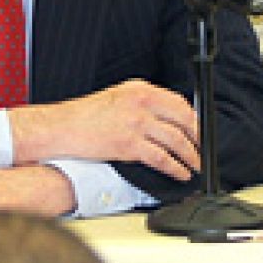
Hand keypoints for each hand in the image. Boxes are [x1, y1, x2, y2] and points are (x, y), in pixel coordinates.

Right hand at [9, 79, 199, 180]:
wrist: (60, 128)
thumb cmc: (85, 116)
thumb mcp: (118, 97)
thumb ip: (143, 103)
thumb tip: (166, 117)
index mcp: (140, 90)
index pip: (179, 103)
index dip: (193, 120)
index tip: (199, 132)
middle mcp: (141, 103)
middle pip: (183, 121)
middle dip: (197, 139)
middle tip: (203, 150)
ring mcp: (136, 124)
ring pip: (176, 141)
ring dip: (190, 156)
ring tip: (196, 165)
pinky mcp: (129, 145)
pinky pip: (162, 158)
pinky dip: (175, 168)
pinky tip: (180, 173)